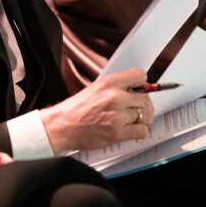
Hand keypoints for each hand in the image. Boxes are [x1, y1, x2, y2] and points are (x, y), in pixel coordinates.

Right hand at [40, 67, 154, 153]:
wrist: (63, 125)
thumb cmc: (76, 108)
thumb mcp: (95, 88)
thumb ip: (114, 88)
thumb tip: (134, 89)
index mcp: (109, 82)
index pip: (140, 75)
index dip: (142, 83)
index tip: (140, 89)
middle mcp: (115, 96)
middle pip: (146, 98)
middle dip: (142, 105)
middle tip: (136, 109)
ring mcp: (118, 115)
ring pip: (145, 115)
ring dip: (142, 119)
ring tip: (133, 121)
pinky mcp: (119, 132)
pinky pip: (142, 131)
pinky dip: (140, 132)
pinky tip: (132, 130)